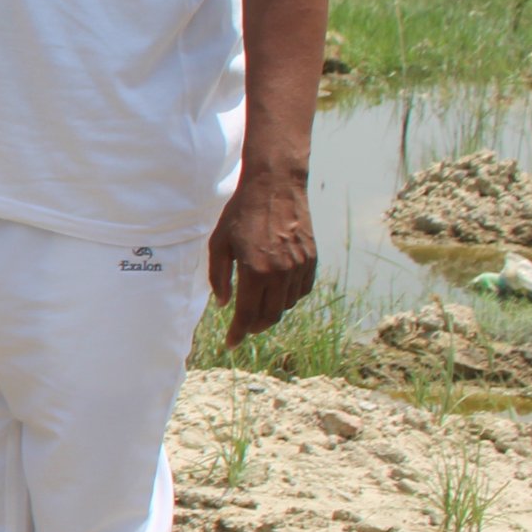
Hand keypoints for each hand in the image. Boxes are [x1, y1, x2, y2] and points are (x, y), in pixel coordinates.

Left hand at [209, 163, 315, 348]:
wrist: (275, 187)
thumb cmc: (241, 213)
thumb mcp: (219, 244)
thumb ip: (219, 277)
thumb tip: (224, 304)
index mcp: (255, 271)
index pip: (247, 315)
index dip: (237, 333)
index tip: (230, 344)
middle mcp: (281, 273)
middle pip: (270, 316)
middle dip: (254, 327)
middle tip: (243, 328)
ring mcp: (300, 266)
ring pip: (287, 305)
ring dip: (271, 312)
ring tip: (257, 308)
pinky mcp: (312, 259)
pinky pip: (302, 290)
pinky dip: (288, 298)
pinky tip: (276, 293)